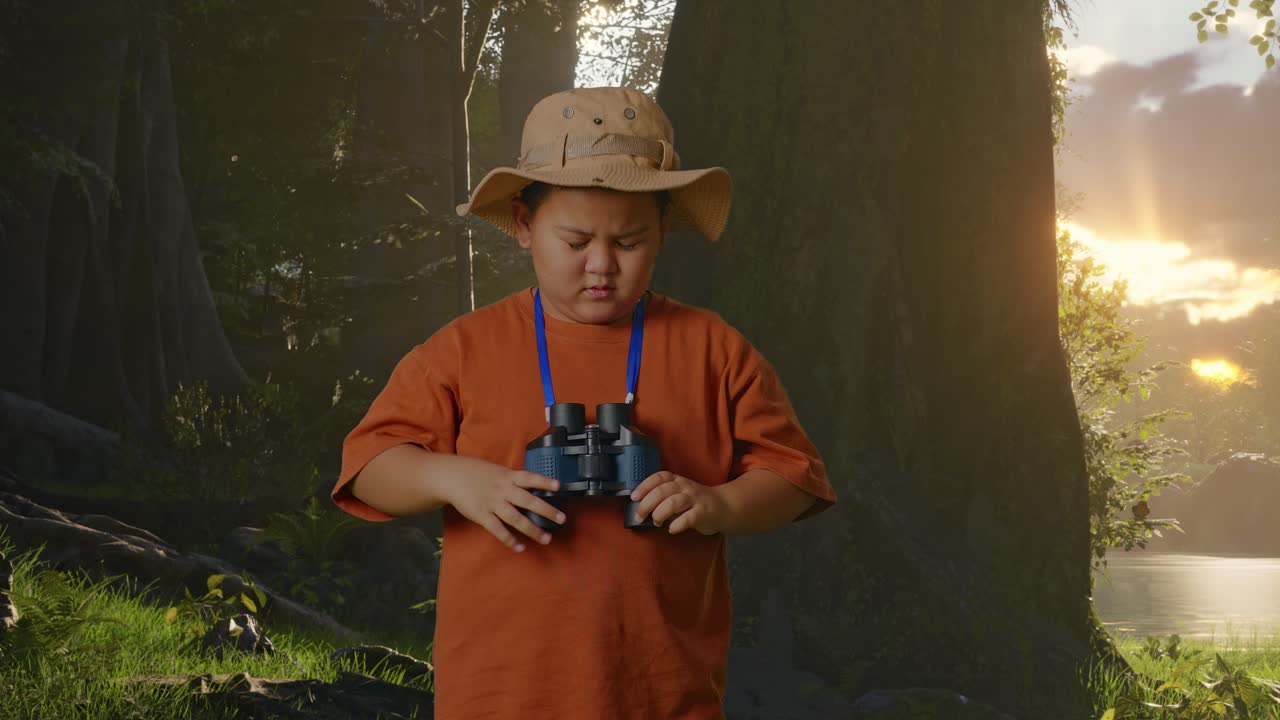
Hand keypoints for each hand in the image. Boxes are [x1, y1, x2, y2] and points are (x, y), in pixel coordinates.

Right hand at [445, 460, 565, 551]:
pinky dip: (509, 540)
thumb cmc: (477, 472)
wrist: (452, 477)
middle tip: (561, 519)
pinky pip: (498, 530)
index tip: (558, 486)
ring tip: (546, 539)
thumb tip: (532, 487)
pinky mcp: (482, 516)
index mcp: (508, 477)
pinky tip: (520, 547)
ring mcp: (493, 504)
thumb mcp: (497, 470)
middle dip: (546, 510)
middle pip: (528, 501)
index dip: (544, 482)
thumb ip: (513, 479)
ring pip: (516, 519)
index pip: (529, 478)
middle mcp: (503, 490)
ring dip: (532, 530)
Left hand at [630, 471, 728, 535]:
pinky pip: (687, 518)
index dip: (644, 486)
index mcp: (677, 480)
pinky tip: (672, 529)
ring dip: (659, 514)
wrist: (724, 506)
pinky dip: (676, 525)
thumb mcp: (680, 492)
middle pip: (661, 492)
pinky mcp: (703, 513)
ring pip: (672, 503)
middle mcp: (685, 487)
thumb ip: (663, 496)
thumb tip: (641, 506)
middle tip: (639, 516)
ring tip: (656, 522)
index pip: (658, 477)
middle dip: (646, 505)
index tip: (633, 497)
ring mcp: (695, 499)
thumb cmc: (696, 501)